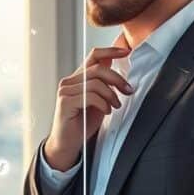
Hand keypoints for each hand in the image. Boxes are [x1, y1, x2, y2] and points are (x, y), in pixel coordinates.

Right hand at [44, 46, 132, 170]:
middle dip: (117, 79)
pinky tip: (106, 111)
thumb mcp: (99, 101)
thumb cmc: (82, 123)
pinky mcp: (65, 101)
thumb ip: (105, 86)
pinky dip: (103, 103)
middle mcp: (69, 81)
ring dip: (111, 95)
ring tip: (115, 105)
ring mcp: (65, 91)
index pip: (94, 55)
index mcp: (78, 78)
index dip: (111, 51)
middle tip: (128, 90)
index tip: (127, 51)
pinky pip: (90, 96)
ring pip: (96, 83)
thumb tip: (120, 73)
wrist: (68, 143)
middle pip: (98, 68)